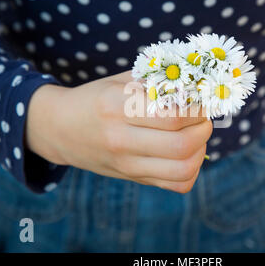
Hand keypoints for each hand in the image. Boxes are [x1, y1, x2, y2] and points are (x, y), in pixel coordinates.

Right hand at [26, 71, 212, 192]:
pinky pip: (175, 185)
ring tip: (197, 136)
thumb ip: (156, 80)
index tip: (201, 100)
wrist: (60, 128)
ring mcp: (125, 163)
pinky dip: (191, 171)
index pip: (172, 115)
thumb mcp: (120, 80)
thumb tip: (197, 84)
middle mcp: (120, 139)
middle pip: (181, 144)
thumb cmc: (96, 99)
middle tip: (202, 117)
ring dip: (200, 150)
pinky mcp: (132, 177)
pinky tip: (186, 154)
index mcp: (116, 106)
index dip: (197, 108)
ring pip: (182, 169)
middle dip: (203, 129)